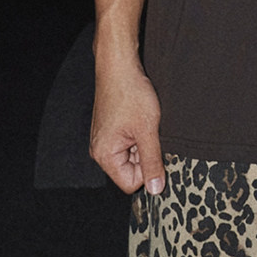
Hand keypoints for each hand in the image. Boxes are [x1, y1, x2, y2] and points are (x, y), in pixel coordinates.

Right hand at [90, 44, 165, 195]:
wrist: (119, 66)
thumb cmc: (130, 94)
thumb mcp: (147, 131)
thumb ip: (152, 162)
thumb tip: (156, 190)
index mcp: (104, 155)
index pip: (131, 184)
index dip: (147, 171)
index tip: (152, 149)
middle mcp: (100, 151)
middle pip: (131, 172)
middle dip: (145, 155)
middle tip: (147, 133)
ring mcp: (105, 141)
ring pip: (132, 157)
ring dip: (143, 144)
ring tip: (142, 124)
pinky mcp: (111, 132)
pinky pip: (129, 145)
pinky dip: (139, 135)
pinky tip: (139, 120)